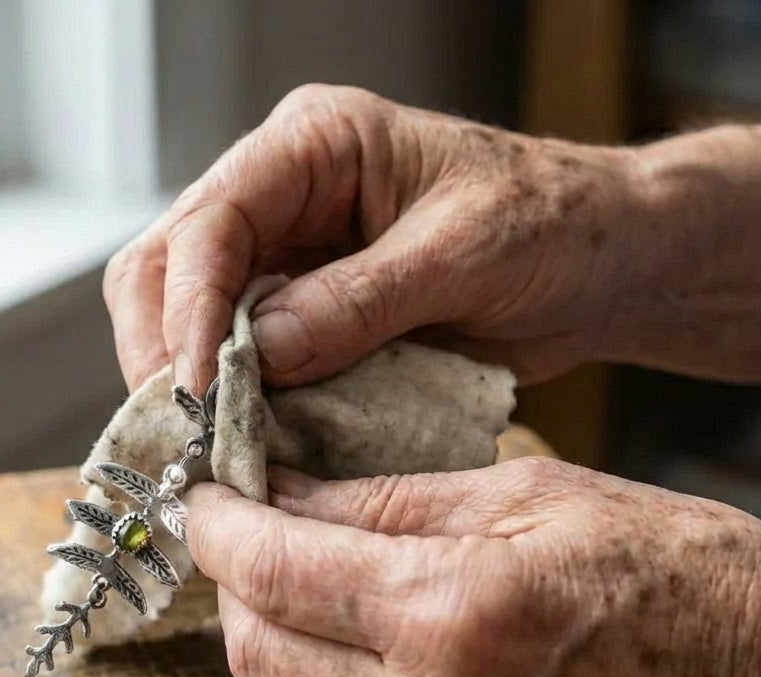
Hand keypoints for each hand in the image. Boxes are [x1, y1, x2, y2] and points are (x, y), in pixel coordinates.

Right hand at [105, 84, 645, 394]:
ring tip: (209, 444)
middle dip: (165, 349)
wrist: (596, 264)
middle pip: (169, 267)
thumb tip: (259, 353)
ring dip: (190, 384)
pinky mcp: (304, 318)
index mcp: (315, 147)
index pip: (212, 219)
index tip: (197, 384)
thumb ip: (360, 300)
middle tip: (184, 428)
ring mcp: (288, 261)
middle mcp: (283, 198)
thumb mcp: (464, 252)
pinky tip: (247, 441)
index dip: (189, 306)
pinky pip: (242, 361)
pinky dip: (236, 404)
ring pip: (188, 319)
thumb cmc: (551, 224)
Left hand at [184, 460, 760, 676]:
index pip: (275, 570)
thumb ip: (387, 501)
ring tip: (309, 600)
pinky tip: (368, 667)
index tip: (201, 498)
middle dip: (235, 589)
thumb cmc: (678, 573)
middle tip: (250, 539)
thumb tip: (282, 494)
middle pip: (258, 656)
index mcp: (456, 612)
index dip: (218, 527)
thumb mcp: (531, 496)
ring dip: (277, 655)